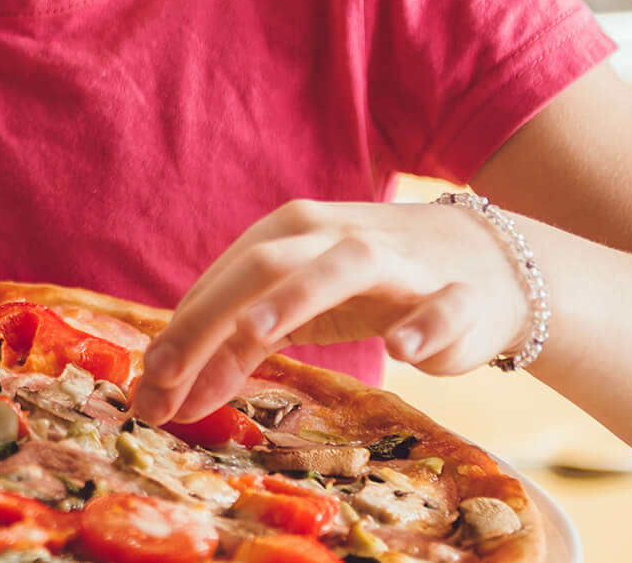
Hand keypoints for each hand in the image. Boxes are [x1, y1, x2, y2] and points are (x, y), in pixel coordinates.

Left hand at [129, 199, 531, 426]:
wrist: (485, 262)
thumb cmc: (366, 288)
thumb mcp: (296, 312)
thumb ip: (238, 347)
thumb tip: (169, 397)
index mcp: (287, 235)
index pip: (221, 281)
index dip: (181, 333)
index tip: (146, 388)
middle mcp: (334, 238)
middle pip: (261, 267)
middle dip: (208, 320)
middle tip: (167, 374)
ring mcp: (397, 263)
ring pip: (342, 266)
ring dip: (297, 295)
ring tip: (256, 331)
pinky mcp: (458, 296)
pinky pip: (443, 308)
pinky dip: (424, 325)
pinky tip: (401, 349)